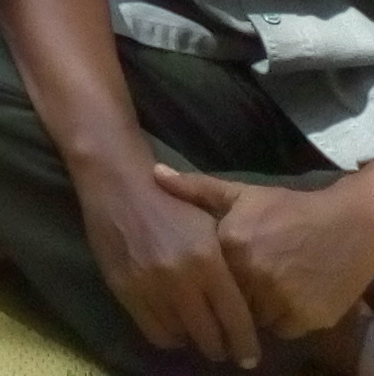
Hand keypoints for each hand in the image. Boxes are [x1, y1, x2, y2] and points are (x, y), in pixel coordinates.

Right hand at [81, 161, 261, 365]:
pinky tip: (173, 323)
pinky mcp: (124, 289)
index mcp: (207, 261)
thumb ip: (230, 265)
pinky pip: (153, 330)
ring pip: (181, 337)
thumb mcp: (210, 225)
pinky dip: (167, 334)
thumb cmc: (171, 203)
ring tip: (196, 332)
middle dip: (221, 348)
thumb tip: (251, 304)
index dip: (246, 344)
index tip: (249, 356)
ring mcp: (149, 286)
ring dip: (192, 339)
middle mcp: (179, 279)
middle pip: (209, 337)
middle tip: (225, 348)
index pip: (235, 320)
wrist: (117, 184)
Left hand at [156, 164, 373, 342]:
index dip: (206, 276)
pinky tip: (285, 301)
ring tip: (262, 293)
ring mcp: (281, 299)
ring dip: (255, 309)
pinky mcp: (306, 318)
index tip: (207, 276)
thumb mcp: (243, 193)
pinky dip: (281, 320)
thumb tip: (155, 174)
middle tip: (239, 287)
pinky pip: (281, 329)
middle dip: (229, 296)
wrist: (348, 226)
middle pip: (227, 299)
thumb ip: (197, 188)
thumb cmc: (289, 210)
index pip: (203, 274)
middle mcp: (253, 274)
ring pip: (253, 318)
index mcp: (231, 244)